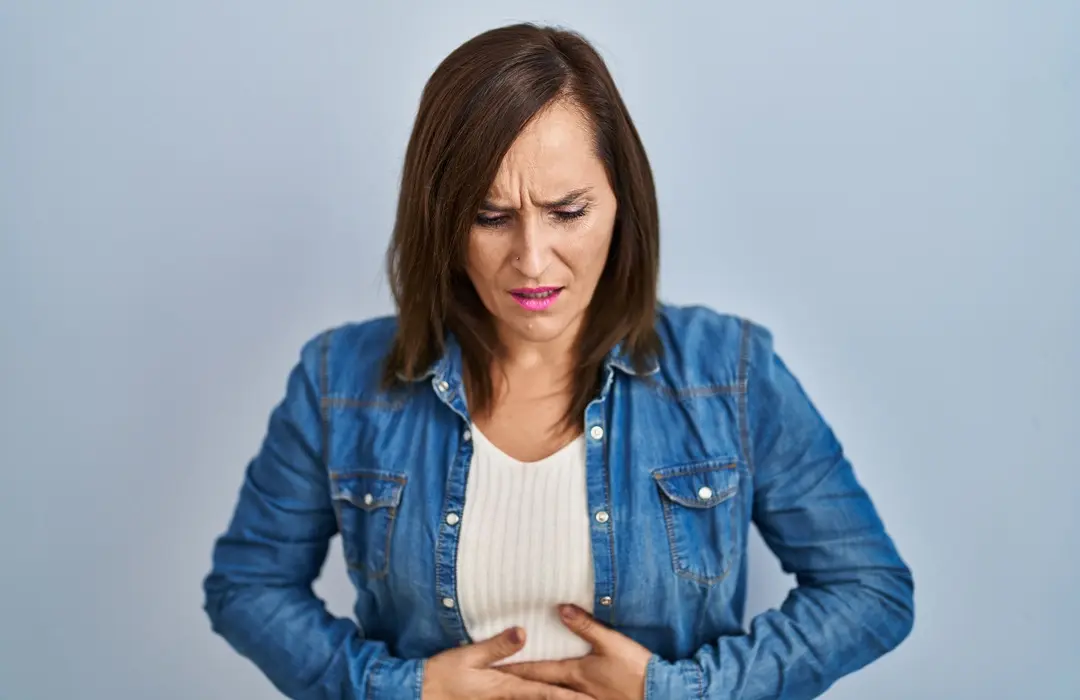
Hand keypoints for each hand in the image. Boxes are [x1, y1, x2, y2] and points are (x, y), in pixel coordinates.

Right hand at [422, 626, 592, 699]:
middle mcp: (507, 698)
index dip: (568, 697)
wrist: (422, 693)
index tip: (589, 699)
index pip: (545, 692)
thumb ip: (497, 646)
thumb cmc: (444, 675)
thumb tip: (523, 633)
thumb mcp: (469, 657)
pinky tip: (541, 699)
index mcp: (506, 687)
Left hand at [502, 605, 651, 699]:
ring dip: (532, 691)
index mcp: (574, 673)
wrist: (657, 695)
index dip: (514, 666)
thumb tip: (560, 608)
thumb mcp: (611, 642)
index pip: (536, 669)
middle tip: (494, 678)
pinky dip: (552, 696)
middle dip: (516, 682)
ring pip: (550, 696)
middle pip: (538, 686)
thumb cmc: (635, 669)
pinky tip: (548, 694)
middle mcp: (573, 690)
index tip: (493, 664)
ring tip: (513, 687)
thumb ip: (585, 626)